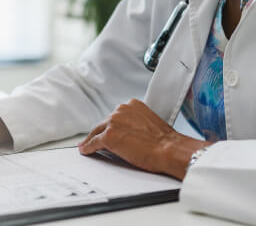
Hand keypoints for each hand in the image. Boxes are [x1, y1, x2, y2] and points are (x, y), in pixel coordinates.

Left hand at [78, 99, 211, 178]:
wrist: (169, 149)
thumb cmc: (165, 141)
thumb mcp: (149, 123)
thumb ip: (136, 123)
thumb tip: (128, 132)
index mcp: (132, 105)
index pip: (115, 116)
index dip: (110, 125)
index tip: (107, 130)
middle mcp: (121, 110)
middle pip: (104, 123)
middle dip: (100, 132)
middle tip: (93, 140)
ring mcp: (113, 123)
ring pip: (97, 132)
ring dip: (93, 140)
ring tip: (87, 146)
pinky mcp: (108, 136)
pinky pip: (94, 143)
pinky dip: (89, 148)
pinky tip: (86, 151)